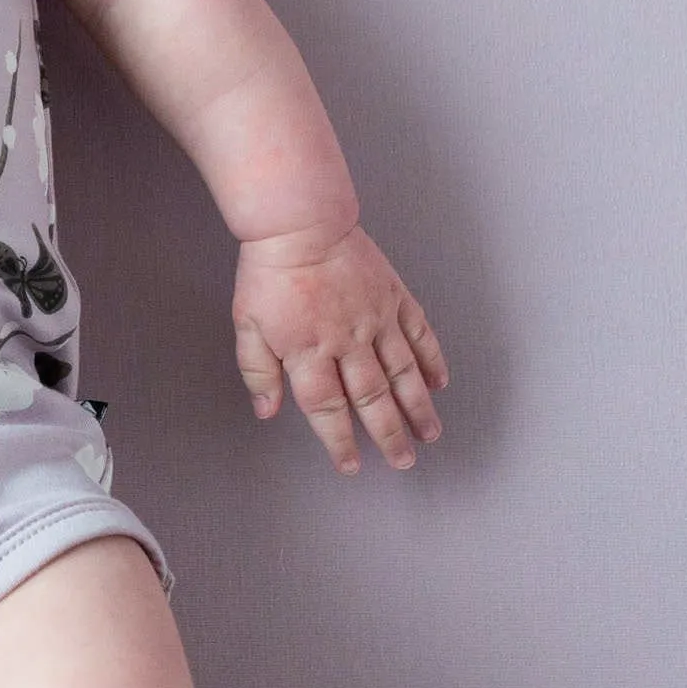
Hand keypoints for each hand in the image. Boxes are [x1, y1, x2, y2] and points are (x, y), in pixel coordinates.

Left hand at [232, 224, 446, 474]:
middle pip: (372, 399)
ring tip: (429, 434)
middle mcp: (347, 342)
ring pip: (403, 374)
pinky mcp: (394, 298)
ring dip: (418, 408)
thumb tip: (267, 410)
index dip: (340, 442)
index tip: (351, 464)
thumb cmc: (270, 271)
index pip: (328, 410)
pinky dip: (432, 361)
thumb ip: (258, 372)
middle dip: (389, 436)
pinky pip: (419, 335)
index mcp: (309, 352)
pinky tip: (439, 382)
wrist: (301, 222)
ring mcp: (376, 320)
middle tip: (402, 461)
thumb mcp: (247, 324)